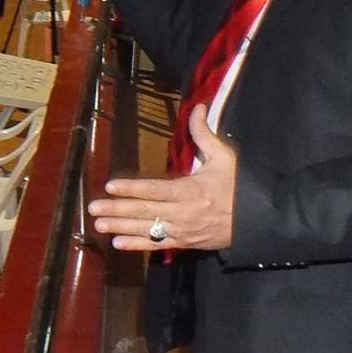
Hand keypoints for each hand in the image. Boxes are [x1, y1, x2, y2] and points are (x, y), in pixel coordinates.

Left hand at [86, 106, 235, 251]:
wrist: (258, 220)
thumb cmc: (239, 186)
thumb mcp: (224, 157)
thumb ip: (204, 134)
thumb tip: (197, 107)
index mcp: (190, 190)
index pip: (155, 190)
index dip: (132, 188)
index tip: (110, 186)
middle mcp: (183, 212)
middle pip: (146, 211)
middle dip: (118, 210)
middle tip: (93, 208)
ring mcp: (184, 230)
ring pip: (148, 229)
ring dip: (121, 228)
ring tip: (98, 226)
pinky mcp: (186, 243)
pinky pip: (159, 245)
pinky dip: (138, 245)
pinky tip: (119, 244)